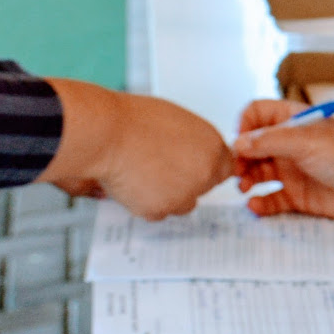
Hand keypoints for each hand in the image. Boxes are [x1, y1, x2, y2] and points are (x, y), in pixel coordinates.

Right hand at [39, 80, 230, 220]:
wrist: (108, 134)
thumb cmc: (135, 121)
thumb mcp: (179, 122)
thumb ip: (196, 142)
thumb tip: (198, 152)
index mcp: (213, 146)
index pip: (225, 168)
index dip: (206, 167)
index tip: (193, 167)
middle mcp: (205, 172)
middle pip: (205, 187)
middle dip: (188, 181)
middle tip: (163, 168)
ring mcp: (184, 194)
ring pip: (183, 203)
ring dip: (169, 195)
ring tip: (145, 173)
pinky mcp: (160, 210)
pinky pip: (158, 212)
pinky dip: (146, 203)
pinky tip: (134, 183)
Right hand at [232, 103, 333, 217]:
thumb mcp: (305, 140)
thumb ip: (269, 141)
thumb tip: (237, 144)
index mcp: (291, 121)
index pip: (256, 115)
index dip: (244, 127)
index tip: (241, 143)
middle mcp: (288, 144)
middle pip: (251, 147)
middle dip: (240, 158)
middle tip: (236, 172)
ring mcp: (292, 170)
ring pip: (257, 173)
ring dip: (246, 180)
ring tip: (245, 188)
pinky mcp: (298, 195)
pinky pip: (271, 199)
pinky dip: (260, 203)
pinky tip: (256, 205)